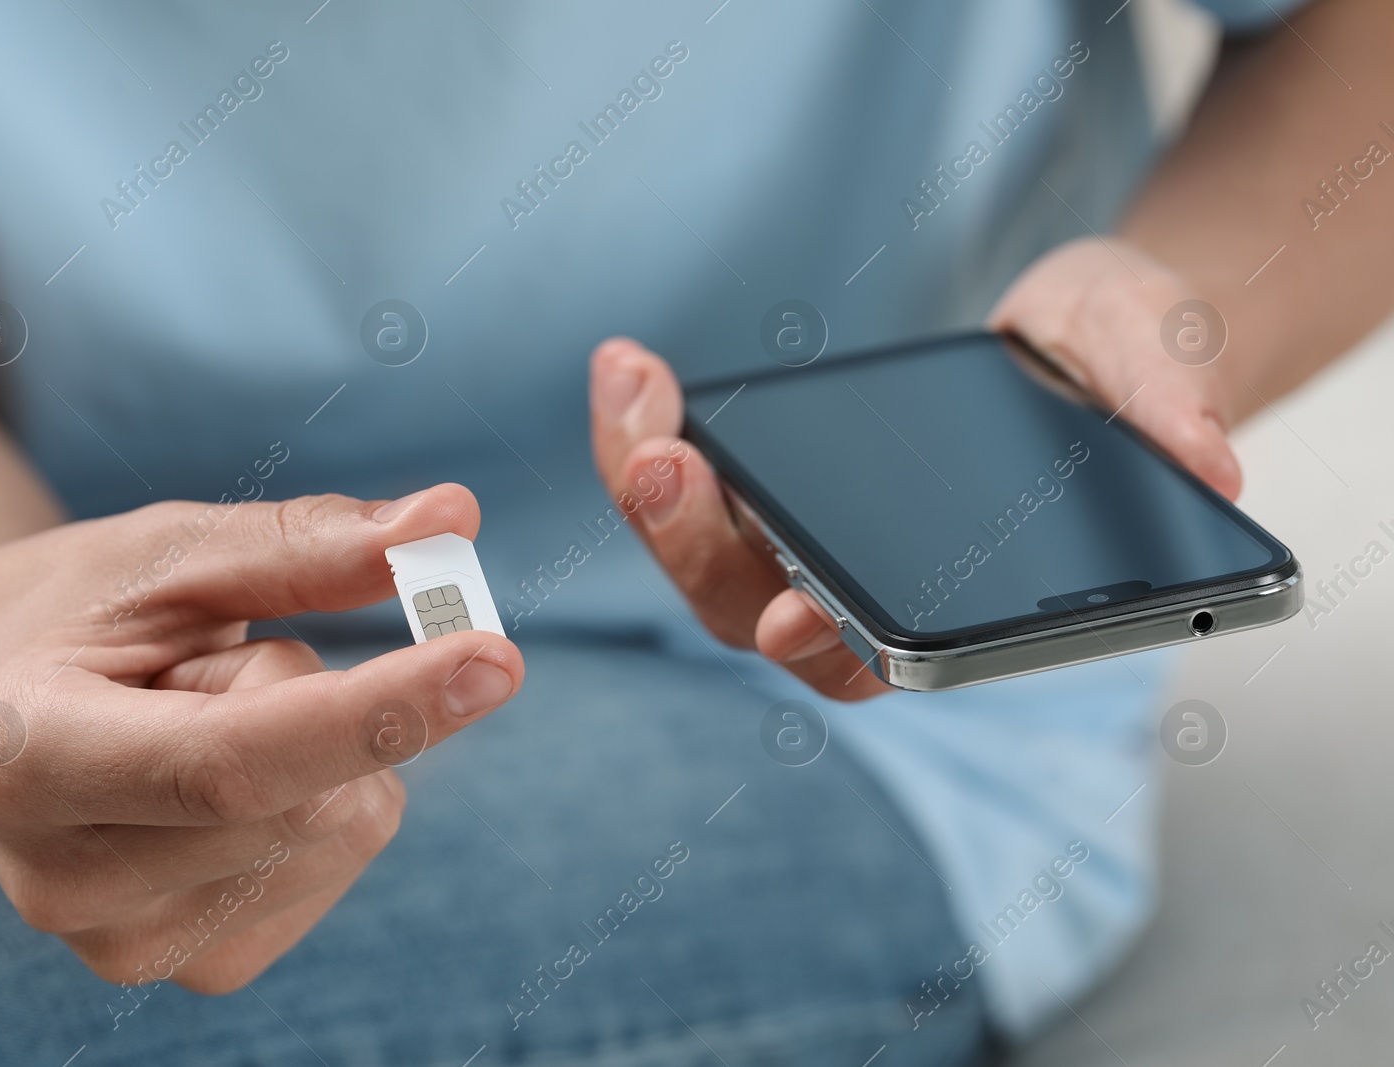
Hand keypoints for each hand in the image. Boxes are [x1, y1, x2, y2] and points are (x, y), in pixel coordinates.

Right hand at [0, 485, 522, 992]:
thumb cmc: (68, 610)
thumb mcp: (165, 550)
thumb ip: (303, 542)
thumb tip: (454, 519)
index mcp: (26, 759)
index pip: (232, 762)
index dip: (375, 712)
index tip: (496, 657)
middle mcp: (67, 884)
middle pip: (311, 796)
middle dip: (319, 689)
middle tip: (217, 656)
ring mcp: (131, 946)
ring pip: (347, 827)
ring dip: (323, 743)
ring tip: (203, 717)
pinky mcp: (198, 966)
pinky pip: (344, 862)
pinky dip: (327, 796)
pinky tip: (228, 780)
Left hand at [588, 239, 1241, 699]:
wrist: (1079, 338)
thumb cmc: (1120, 365)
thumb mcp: (1154, 350)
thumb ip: (1172, 398)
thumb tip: (1213, 459)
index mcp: (963, 597)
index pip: (886, 656)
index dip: (835, 644)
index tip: (791, 613)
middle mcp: (873, 589)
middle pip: (756, 611)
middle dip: (694, 543)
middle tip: (670, 455)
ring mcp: (811, 542)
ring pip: (704, 556)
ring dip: (650, 485)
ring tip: (632, 381)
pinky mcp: (772, 488)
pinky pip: (692, 486)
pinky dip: (648, 436)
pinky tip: (629, 366)